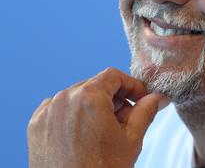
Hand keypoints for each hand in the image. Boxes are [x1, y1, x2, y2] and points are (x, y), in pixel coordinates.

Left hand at [28, 67, 167, 167]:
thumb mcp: (131, 140)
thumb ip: (145, 112)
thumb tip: (155, 98)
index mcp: (89, 98)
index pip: (114, 76)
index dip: (132, 85)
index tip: (140, 97)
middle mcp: (64, 100)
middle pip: (95, 85)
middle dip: (114, 98)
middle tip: (128, 117)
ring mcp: (47, 113)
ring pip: (77, 96)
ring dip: (94, 106)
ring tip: (106, 129)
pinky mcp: (36, 126)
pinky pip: (58, 109)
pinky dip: (74, 115)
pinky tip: (85, 134)